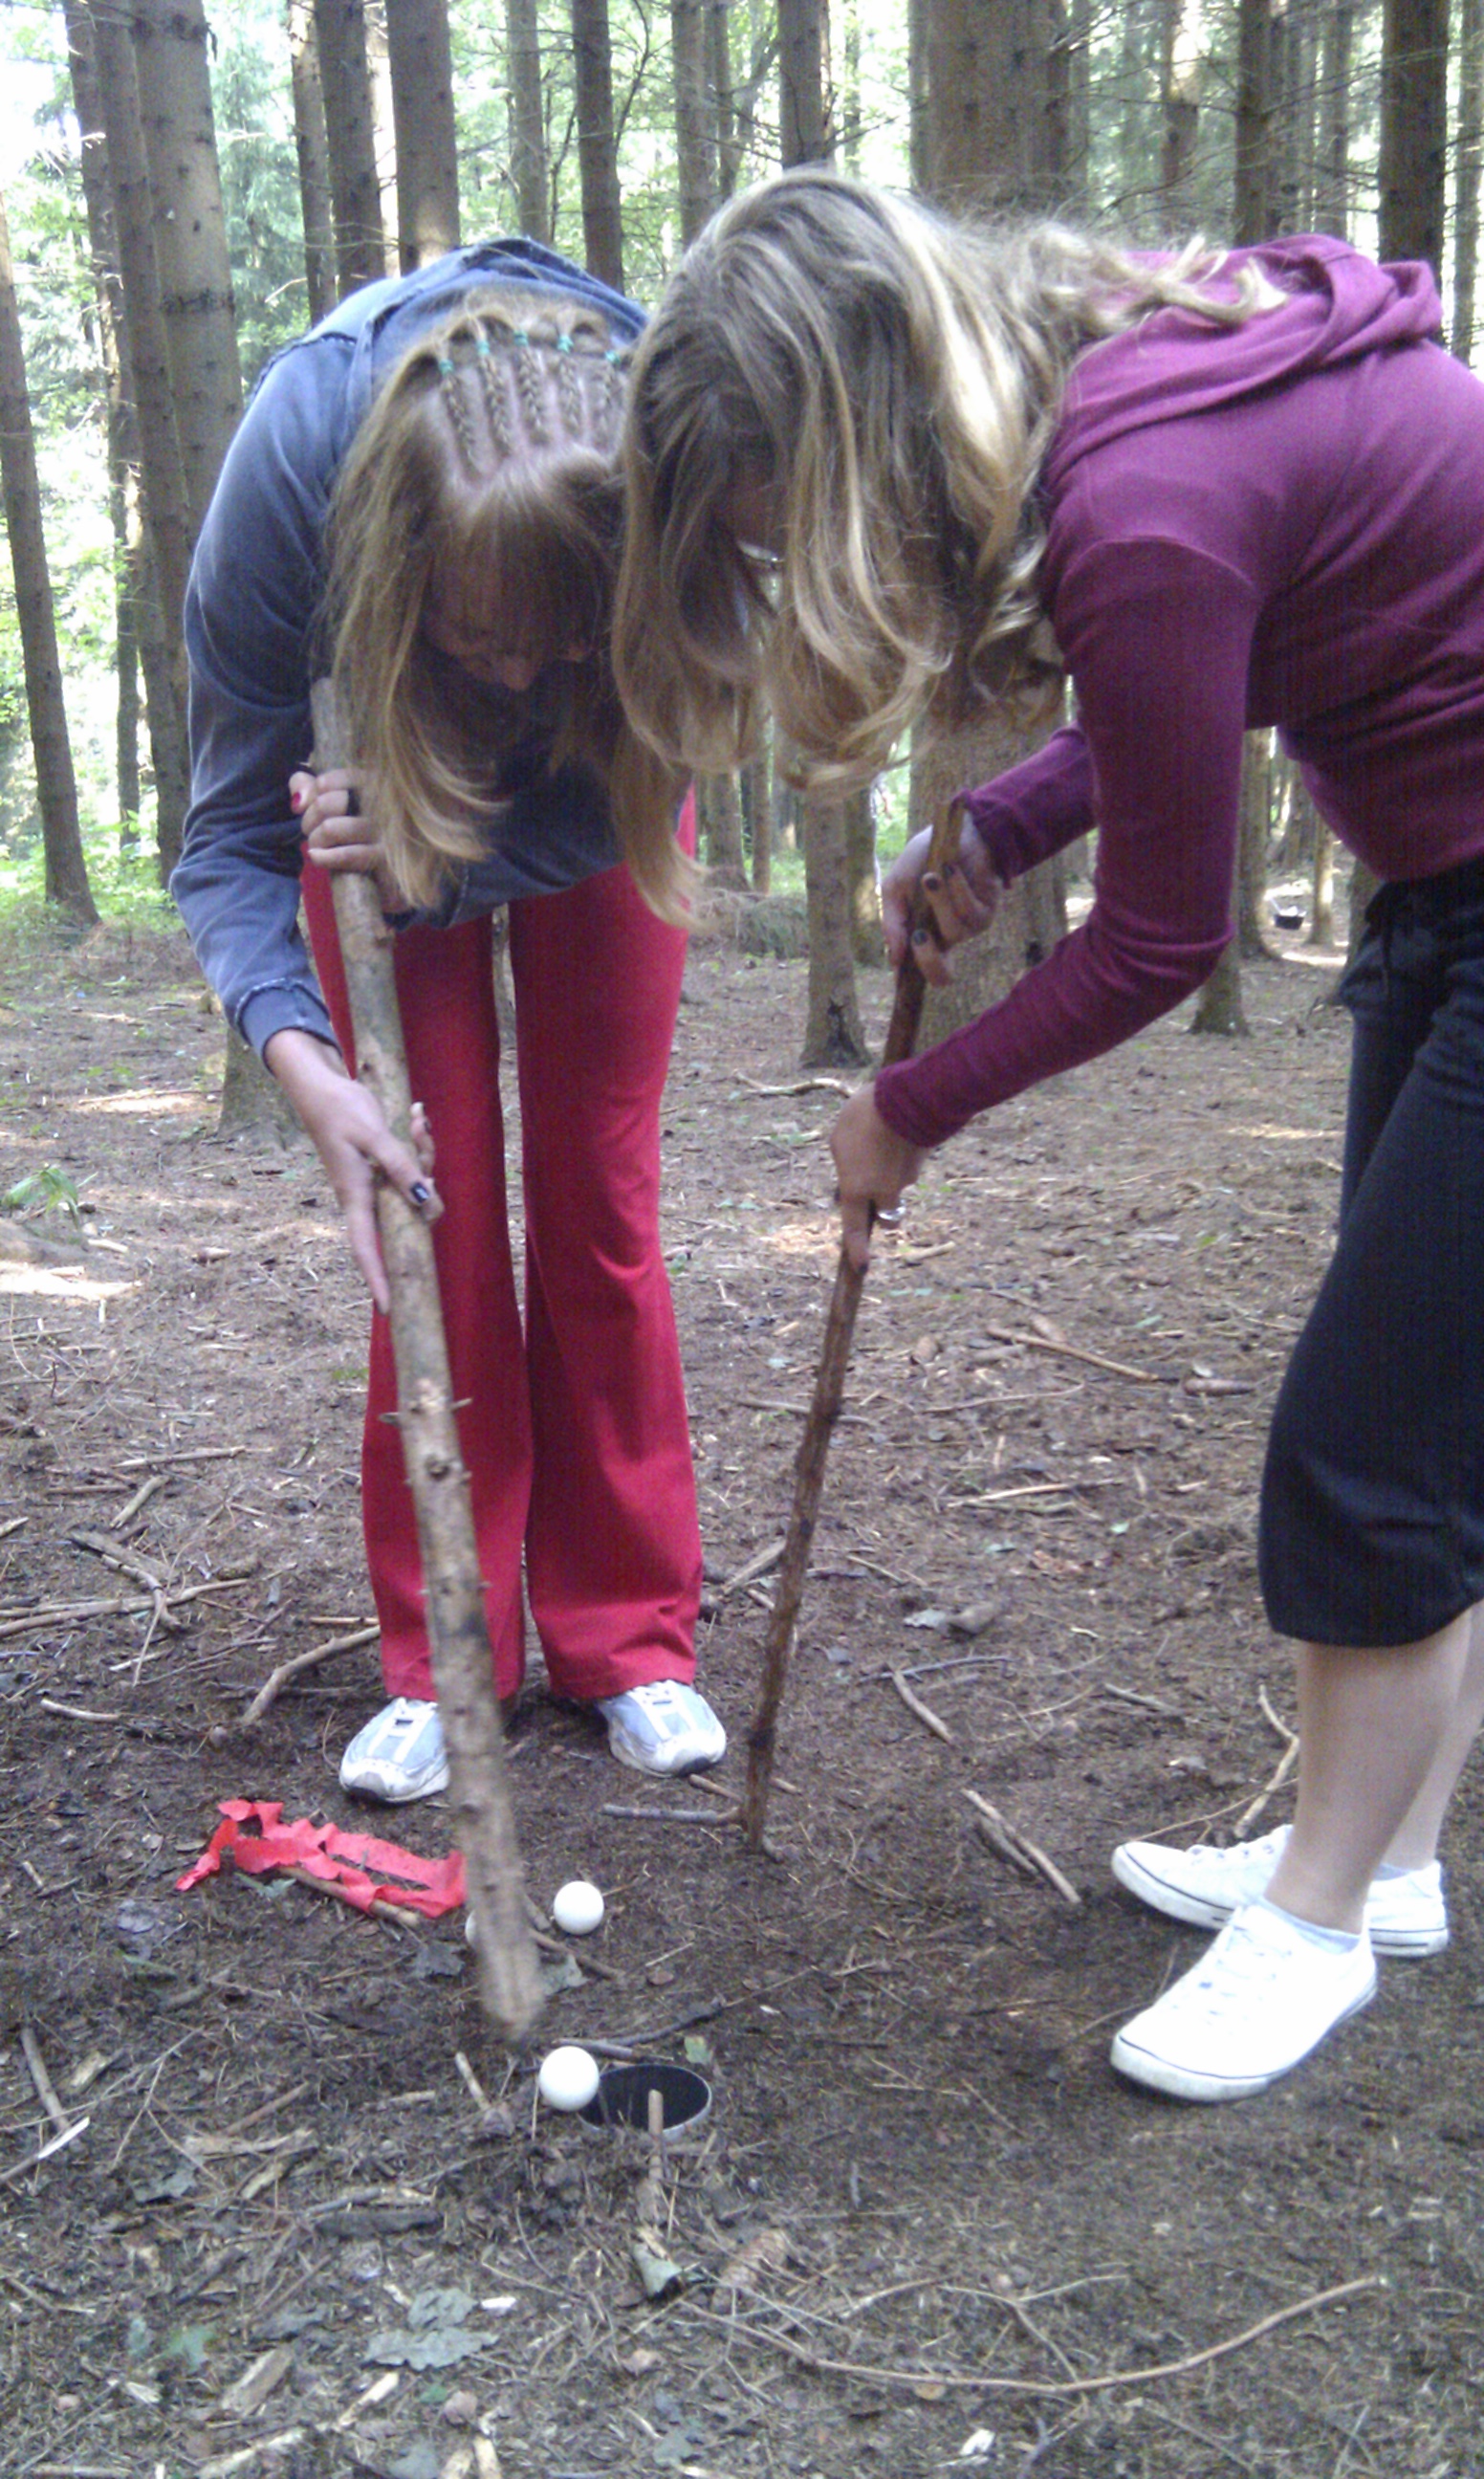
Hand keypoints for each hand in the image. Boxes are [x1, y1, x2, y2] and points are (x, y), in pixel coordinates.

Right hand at [262, 1028, 440, 1311]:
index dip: (378, 1280)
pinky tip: (417, 1115)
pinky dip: (418, 1143)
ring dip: (422, 1152)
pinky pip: (410, 1165)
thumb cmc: (340, 1110)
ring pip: (414, 1184)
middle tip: (419, 1134)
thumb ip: (400, 1168)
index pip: (367, 1249)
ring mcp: (374, 1182)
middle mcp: (366, 1196)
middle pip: (408, 1210)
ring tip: (417, 1118)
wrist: (322, 1086)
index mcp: (356, 1196)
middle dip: (425, 1178)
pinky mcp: (381, 1166)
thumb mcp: (373, 1136)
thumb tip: (426, 1201)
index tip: (389, 1310)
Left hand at [290, 767, 401, 911]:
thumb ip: (307, 786)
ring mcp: (384, 830)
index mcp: (371, 783)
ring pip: (330, 828)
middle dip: (309, 819)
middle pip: (327, 803)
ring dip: (315, 840)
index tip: (313, 804)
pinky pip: (347, 855)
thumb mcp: (327, 799)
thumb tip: (299, 801)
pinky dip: (325, 857)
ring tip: (317, 847)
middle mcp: (381, 802)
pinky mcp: (384, 858)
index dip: (315, 791)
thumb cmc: (351, 830)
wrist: (384, 873)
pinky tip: (317, 856)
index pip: (331, 780)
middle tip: (311, 830)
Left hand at [830, 1084, 925, 1271]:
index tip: (862, 1268)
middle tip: (873, 1191)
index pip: (855, 1229)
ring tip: (881, 1141)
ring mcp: (908, 1179)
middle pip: (887, 1218)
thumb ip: (844, 1164)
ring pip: (898, 1187)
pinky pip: (908, 1166)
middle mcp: (884, 1192)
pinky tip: (896, 1131)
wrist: (908, 1099)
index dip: (857, 1250)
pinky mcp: (923, 1163)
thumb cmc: (864, 1118)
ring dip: (890, 1174)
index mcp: (857, 1189)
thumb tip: (854, 1174)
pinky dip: (901, 1155)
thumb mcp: (839, 1139)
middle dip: (882, 1212)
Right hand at [880, 814, 1001, 985]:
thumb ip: (892, 922)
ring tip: (931, 876)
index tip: (899, 981)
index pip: (917, 970)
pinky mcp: (986, 912)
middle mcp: (945, 937)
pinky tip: (950, 869)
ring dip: (939, 902)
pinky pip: (969, 911)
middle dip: (928, 959)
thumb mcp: (896, 887)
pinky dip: (957, 889)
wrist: (955, 831)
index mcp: (922, 935)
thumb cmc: (924, 859)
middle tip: (918, 937)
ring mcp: (967, 927)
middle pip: (942, 974)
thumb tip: (893, 959)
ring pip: (952, 932)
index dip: (908, 983)